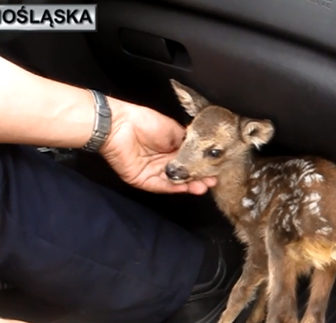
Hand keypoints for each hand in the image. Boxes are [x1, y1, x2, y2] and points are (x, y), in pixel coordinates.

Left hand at [100, 97, 216, 193]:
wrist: (120, 125)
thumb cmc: (145, 122)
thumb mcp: (174, 130)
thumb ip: (188, 142)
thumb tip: (202, 151)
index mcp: (171, 148)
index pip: (191, 161)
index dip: (202, 165)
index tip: (215, 169)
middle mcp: (164, 162)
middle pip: (185, 174)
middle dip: (199, 178)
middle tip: (212, 180)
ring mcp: (154, 172)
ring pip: (175, 183)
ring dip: (190, 185)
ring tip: (203, 186)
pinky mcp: (144, 180)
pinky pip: (162, 186)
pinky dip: (175, 188)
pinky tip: (187, 187)